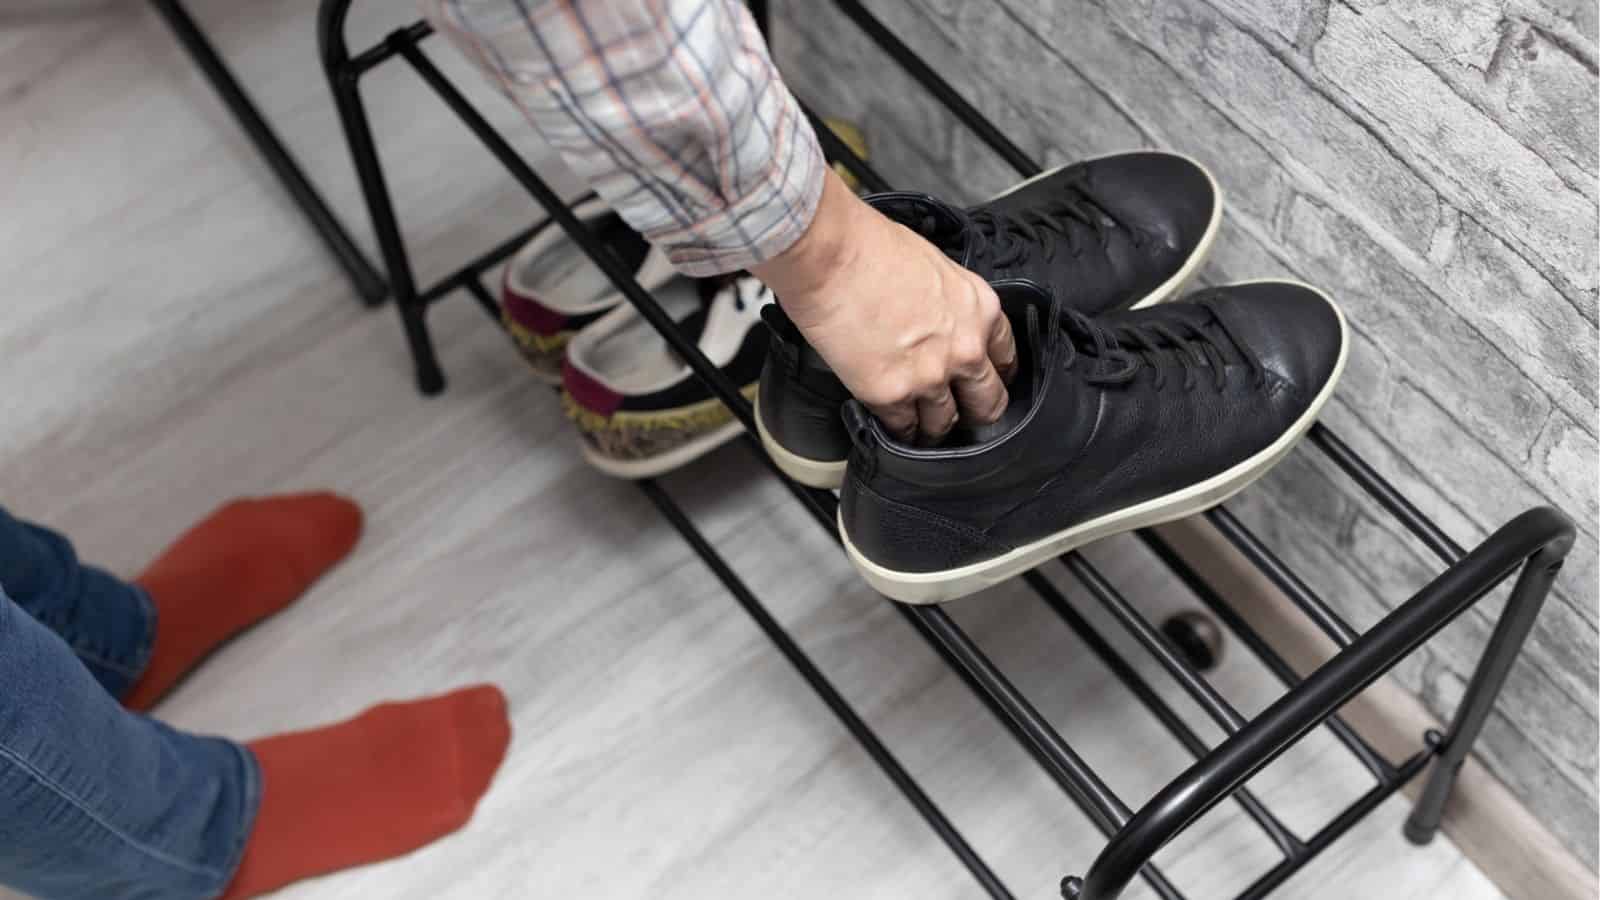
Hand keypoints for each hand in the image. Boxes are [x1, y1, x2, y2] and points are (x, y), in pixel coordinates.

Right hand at [751, 170, 1016, 444]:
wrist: (831, 254)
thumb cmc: (870, 246)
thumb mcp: (934, 265)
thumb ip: (947, 303)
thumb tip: (935, 320)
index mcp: (980, 309)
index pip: (1006, 358)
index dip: (994, 375)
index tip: (982, 382)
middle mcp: (964, 348)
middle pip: (988, 402)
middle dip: (975, 412)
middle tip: (961, 416)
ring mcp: (929, 376)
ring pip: (945, 422)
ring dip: (932, 426)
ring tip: (921, 426)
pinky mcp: (890, 394)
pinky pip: (903, 428)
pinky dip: (897, 430)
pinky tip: (892, 425)